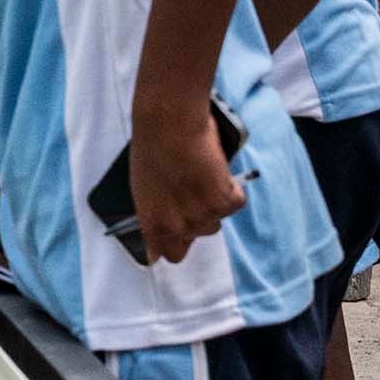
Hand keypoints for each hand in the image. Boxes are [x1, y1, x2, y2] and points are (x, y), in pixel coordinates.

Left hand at [127, 103, 245, 263]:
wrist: (169, 125)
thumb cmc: (152, 149)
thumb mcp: (143, 188)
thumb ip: (155, 212)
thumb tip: (164, 224)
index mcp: (152, 225)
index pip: (164, 254)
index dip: (169, 244)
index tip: (173, 236)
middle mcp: (177, 228)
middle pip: (193, 240)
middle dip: (193, 223)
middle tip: (191, 197)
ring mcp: (202, 217)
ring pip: (215, 222)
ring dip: (212, 204)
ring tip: (198, 176)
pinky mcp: (225, 202)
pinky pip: (236, 202)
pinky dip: (231, 188)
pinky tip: (215, 169)